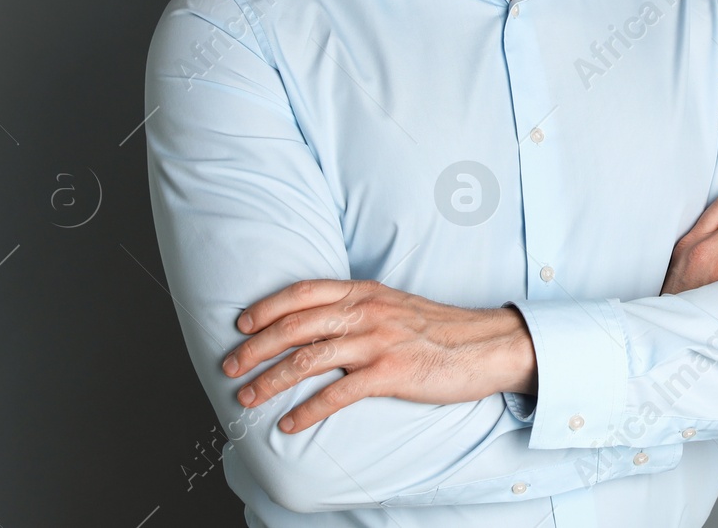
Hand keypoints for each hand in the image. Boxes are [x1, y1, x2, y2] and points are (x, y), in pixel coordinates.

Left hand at [220, 279, 535, 433]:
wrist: (488, 345)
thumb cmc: (440, 330)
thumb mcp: (395, 305)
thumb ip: (360, 308)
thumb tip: (319, 322)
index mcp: (365, 292)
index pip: (303, 293)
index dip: (266, 307)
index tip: (241, 325)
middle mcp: (367, 312)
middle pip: (295, 326)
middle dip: (255, 348)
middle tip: (229, 367)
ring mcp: (378, 342)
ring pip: (308, 360)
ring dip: (270, 380)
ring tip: (247, 398)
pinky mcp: (391, 373)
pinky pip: (337, 394)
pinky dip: (307, 411)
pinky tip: (289, 424)